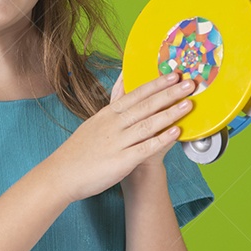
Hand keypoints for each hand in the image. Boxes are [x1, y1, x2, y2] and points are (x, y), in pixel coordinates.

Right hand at [43, 70, 194, 202]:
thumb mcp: (95, 120)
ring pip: (148, 124)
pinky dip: (161, 139)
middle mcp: (113, 125)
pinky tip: (175, 133)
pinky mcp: (121, 161)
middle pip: (145, 105)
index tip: (174, 75)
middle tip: (190, 84)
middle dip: (169, 94)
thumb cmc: (79, 150)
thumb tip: (123, 76)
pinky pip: (145, 148)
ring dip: (170, 113)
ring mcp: (117, 142)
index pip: (135, 95)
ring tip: (188, 104)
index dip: (156, 84)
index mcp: (108, 114)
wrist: (60, 175)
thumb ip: (114, 100)